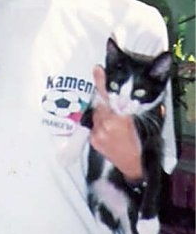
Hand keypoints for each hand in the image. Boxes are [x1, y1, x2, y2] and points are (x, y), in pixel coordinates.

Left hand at [90, 65, 142, 181]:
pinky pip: (93, 127)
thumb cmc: (139, 142)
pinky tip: (108, 132)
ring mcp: (97, 134)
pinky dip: (99, 126)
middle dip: (105, 103)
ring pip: (96, 116)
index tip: (96, 69)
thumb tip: (118, 98)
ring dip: (102, 115)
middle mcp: (106, 125)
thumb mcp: (137, 122)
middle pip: (100, 105)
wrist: (132, 163)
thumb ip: (125, 110)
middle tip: (112, 108)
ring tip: (112, 124)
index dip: (102, 82)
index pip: (109, 97)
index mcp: (120, 119)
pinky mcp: (93, 140)